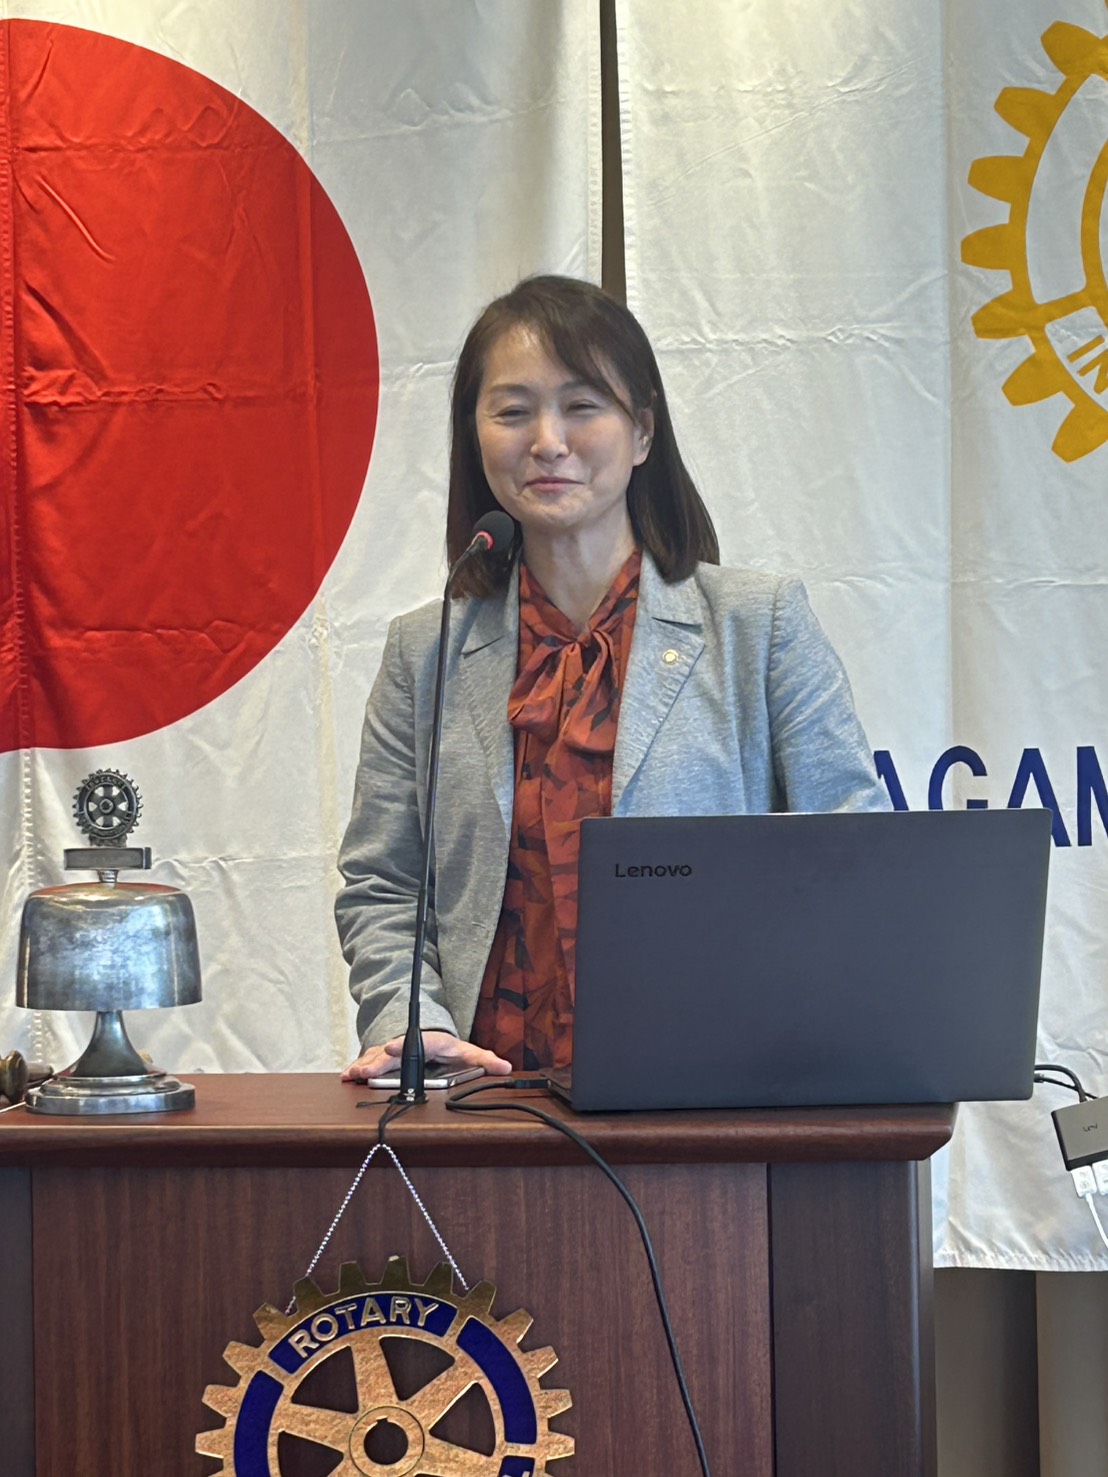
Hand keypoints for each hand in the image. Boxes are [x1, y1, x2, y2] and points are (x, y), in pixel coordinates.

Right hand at [341, 1030, 512, 1081]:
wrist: (427, 1034)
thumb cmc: (446, 1046)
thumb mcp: (467, 1052)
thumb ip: (484, 1060)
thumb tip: (506, 1068)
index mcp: (429, 1042)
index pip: (416, 1043)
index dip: (402, 1045)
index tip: (391, 1047)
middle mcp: (407, 1044)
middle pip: (390, 1053)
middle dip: (376, 1062)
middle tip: (364, 1072)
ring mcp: (392, 1050)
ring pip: (375, 1056)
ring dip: (363, 1065)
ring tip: (351, 1074)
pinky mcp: (382, 1058)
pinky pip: (368, 1061)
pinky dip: (357, 1067)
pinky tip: (346, 1075)